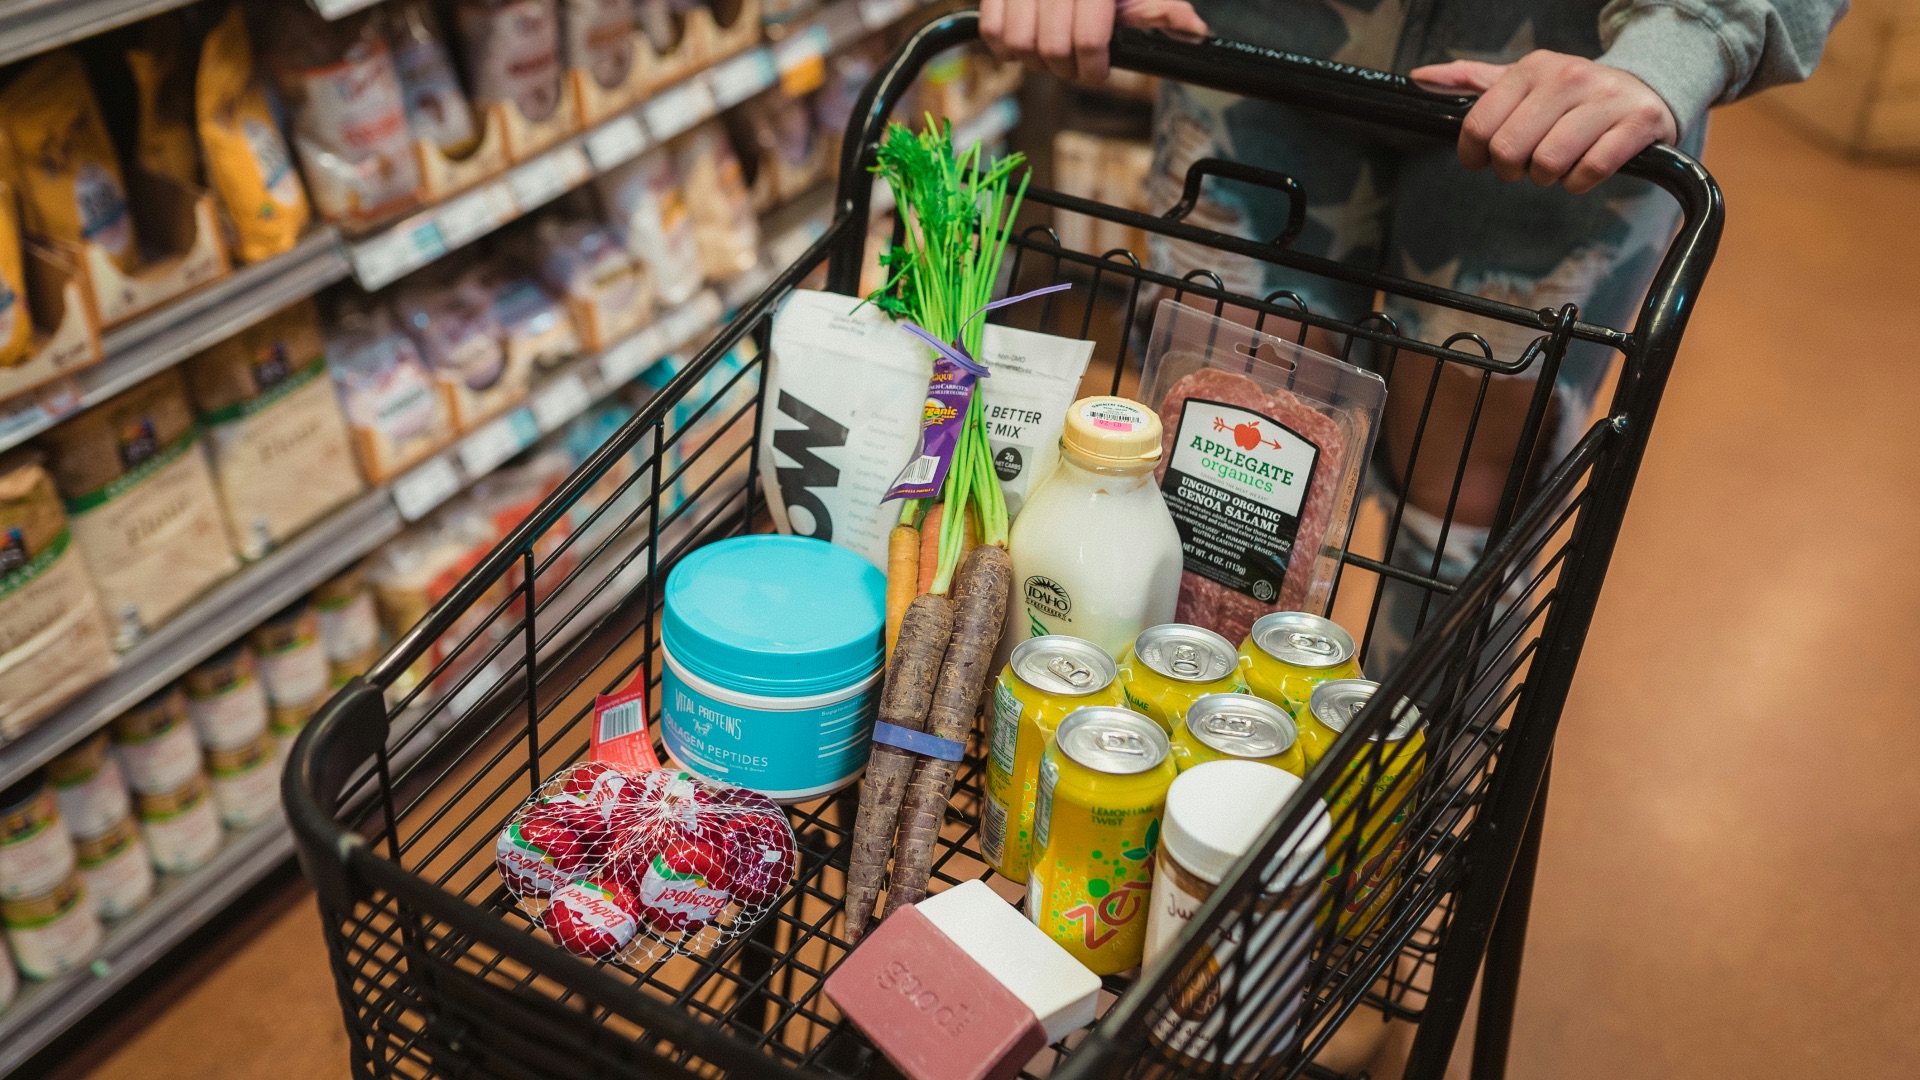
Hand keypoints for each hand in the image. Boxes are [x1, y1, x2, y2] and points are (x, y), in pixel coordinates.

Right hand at [980, 0, 1206, 83]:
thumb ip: (1162, 3)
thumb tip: (1192, 29)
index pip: (1087, 38)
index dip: (1092, 67)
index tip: (1097, 70)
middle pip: (1051, 47)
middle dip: (1065, 69)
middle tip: (1076, 68)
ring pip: (1017, 43)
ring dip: (1034, 62)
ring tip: (1050, 56)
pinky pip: (991, 27)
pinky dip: (1003, 46)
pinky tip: (1023, 44)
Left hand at [1410, 51, 1676, 193]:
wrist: (1646, 88)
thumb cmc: (1572, 96)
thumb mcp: (1524, 82)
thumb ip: (1472, 81)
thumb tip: (1420, 76)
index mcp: (1534, 68)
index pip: (1480, 124)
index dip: (1474, 154)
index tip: (1483, 160)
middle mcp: (1568, 77)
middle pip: (1509, 148)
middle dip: (1512, 169)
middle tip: (1525, 165)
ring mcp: (1605, 99)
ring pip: (1548, 162)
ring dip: (1547, 177)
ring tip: (1557, 164)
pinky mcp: (1637, 123)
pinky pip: (1590, 170)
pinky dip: (1579, 182)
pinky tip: (1582, 169)